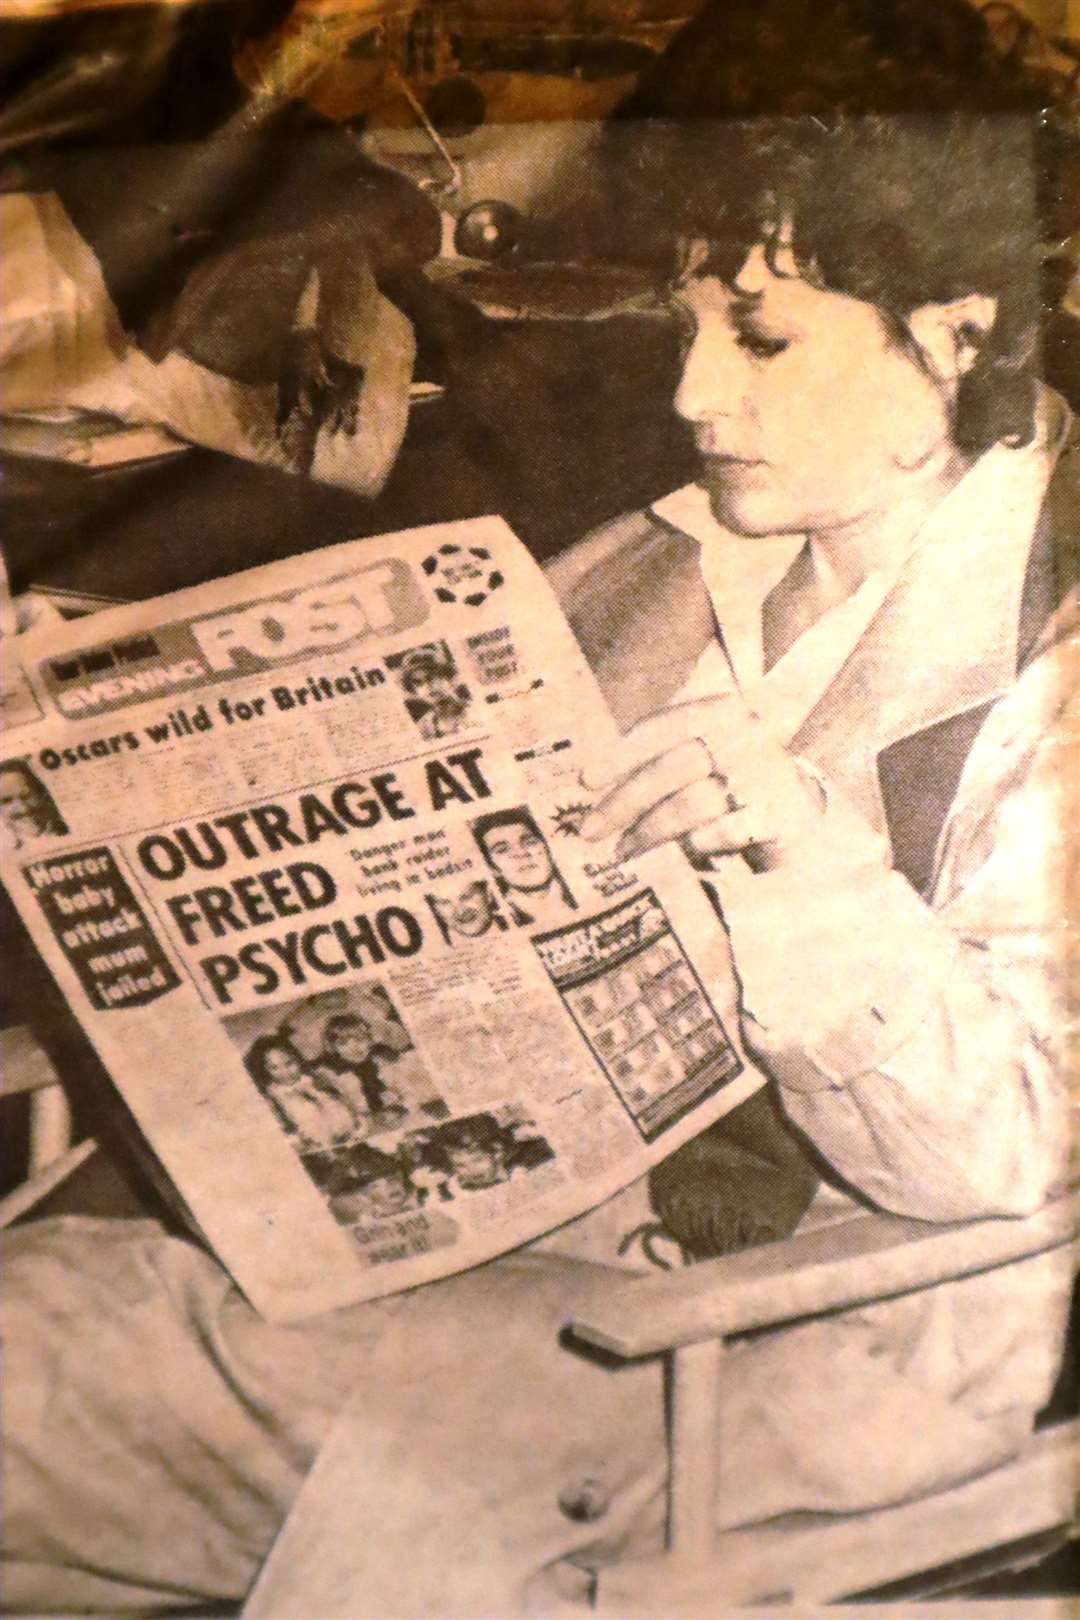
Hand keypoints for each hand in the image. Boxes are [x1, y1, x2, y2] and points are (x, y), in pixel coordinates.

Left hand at [580, 695, 824, 872]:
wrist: (803, 814)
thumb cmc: (734, 783)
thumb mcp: (702, 756)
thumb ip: (659, 760)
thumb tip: (594, 784)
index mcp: (722, 711)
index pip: (662, 727)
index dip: (620, 755)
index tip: (585, 781)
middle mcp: (746, 735)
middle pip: (670, 768)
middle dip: (624, 802)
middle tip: (590, 830)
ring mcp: (767, 774)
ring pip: (692, 803)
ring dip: (650, 831)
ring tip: (624, 851)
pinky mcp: (782, 814)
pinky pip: (728, 831)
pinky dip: (700, 843)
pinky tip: (683, 853)